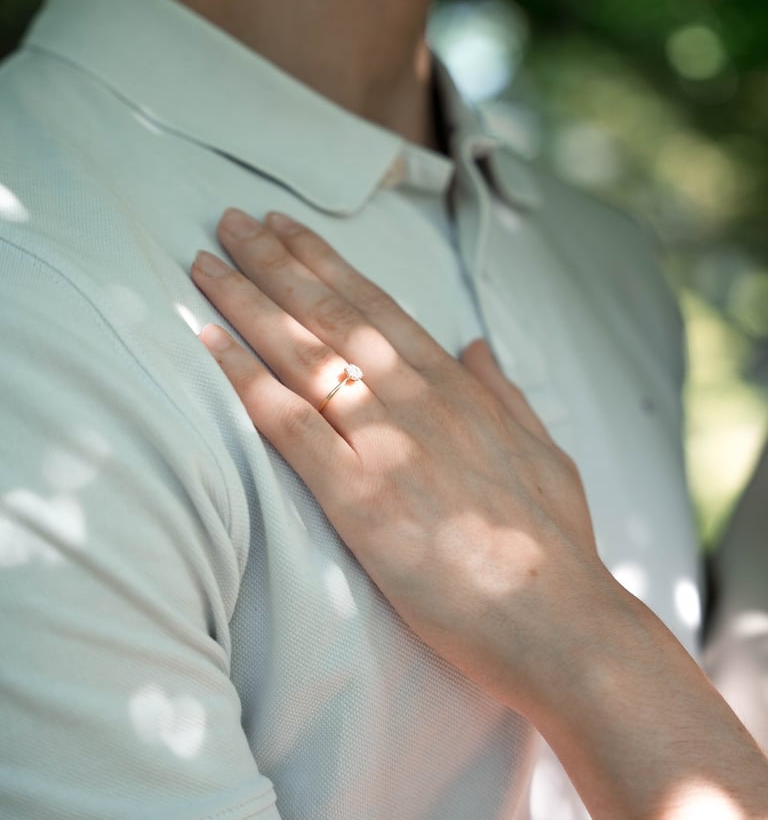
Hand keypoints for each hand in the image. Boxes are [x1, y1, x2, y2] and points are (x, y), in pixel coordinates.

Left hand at [191, 208, 608, 717]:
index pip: (377, 306)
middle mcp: (418, 400)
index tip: (289, 230)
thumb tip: (477, 344)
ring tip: (205, 263)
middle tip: (231, 221)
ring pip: (304, 353)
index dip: (326, 263)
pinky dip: (245, 378)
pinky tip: (209, 343)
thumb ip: (503, 392)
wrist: (558, 618)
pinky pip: (289, 423)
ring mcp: (387, 444)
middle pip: (332, 313)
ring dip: (248, 302)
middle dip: (276, 261)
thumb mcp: (542, 449)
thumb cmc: (553, 542)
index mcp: (458, 388)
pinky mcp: (360, 498)